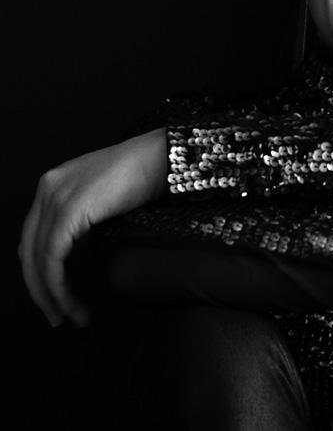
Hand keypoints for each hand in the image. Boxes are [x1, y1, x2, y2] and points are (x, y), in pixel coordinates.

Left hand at [19, 128, 166, 327]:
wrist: (162, 157)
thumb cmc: (147, 174)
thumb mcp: (105, 197)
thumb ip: (85, 216)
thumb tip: (78, 246)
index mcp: (54, 184)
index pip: (34, 237)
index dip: (39, 271)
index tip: (54, 297)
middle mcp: (47, 188)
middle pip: (28, 251)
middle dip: (40, 290)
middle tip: (57, 317)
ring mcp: (55, 197)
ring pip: (37, 259)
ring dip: (50, 295)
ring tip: (69, 316)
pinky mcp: (69, 210)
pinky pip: (52, 258)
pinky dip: (58, 286)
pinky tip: (71, 302)